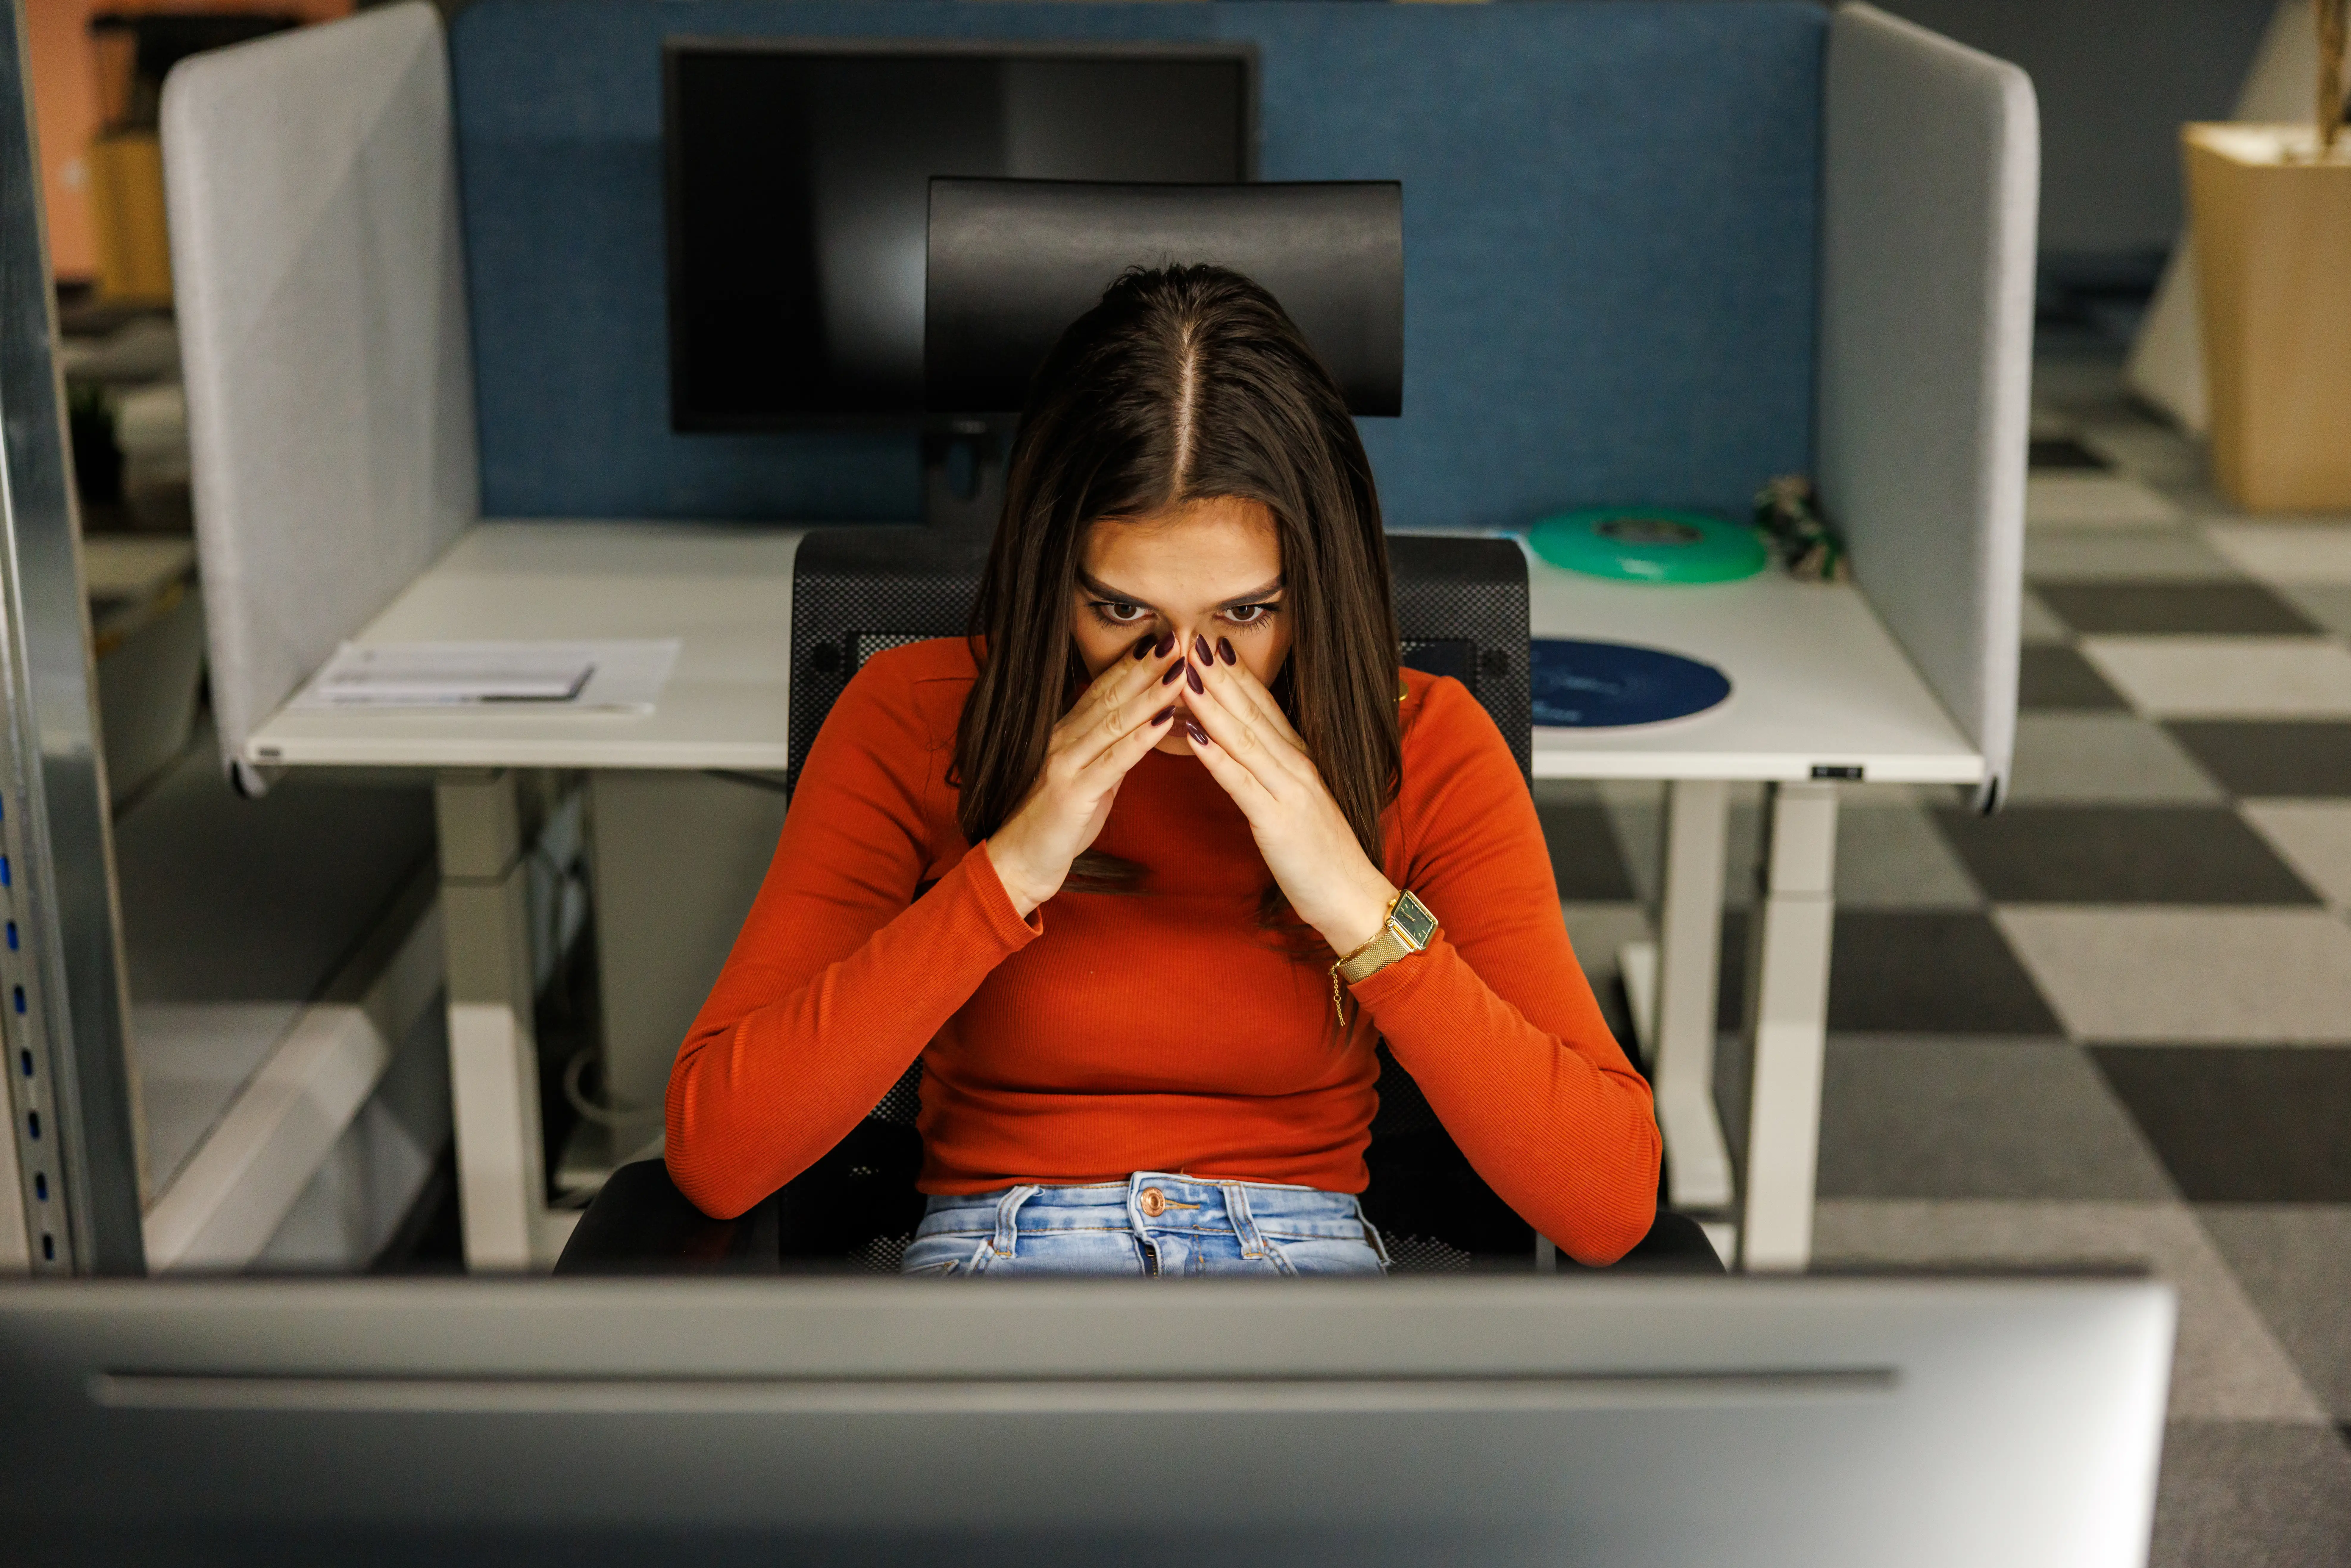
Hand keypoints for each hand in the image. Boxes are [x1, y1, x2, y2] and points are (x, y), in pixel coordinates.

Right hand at [986, 634, 1184, 916]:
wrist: (1019, 862)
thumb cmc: (1057, 823)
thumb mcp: (1090, 780)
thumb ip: (1111, 752)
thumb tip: (1143, 728)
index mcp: (1068, 734)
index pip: (1104, 689)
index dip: (1135, 661)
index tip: (1166, 636)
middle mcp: (1064, 740)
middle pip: (1111, 694)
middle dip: (1147, 664)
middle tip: (1180, 634)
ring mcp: (1066, 763)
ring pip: (1114, 720)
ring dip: (1150, 692)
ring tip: (1181, 668)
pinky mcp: (1073, 792)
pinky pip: (1113, 760)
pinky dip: (1140, 738)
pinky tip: (1165, 719)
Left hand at [1177, 635, 1397, 955]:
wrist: (1352, 897)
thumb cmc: (1320, 855)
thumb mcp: (1296, 803)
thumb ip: (1273, 773)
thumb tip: (1242, 747)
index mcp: (1301, 760)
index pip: (1265, 707)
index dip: (1237, 673)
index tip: (1209, 641)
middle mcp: (1297, 766)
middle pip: (1253, 712)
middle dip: (1220, 674)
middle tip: (1190, 637)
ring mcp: (1289, 791)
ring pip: (1245, 738)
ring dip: (1213, 703)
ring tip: (1185, 672)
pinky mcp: (1278, 821)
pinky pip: (1241, 782)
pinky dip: (1216, 755)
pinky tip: (1193, 733)